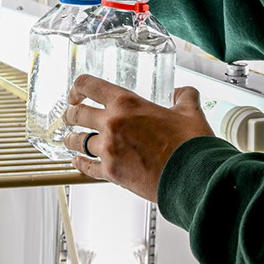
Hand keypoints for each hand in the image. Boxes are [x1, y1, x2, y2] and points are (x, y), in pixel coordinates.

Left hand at [62, 77, 211, 202]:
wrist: (194, 177)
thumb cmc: (192, 145)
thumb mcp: (191, 112)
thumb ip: (184, 97)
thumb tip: (182, 92)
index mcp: (127, 104)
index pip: (89, 85)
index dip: (77, 87)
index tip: (75, 94)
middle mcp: (112, 124)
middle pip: (77, 115)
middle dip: (70, 115)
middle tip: (69, 117)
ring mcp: (109, 149)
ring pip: (77, 141)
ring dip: (71, 140)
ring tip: (70, 140)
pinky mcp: (111, 172)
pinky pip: (86, 167)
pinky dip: (79, 164)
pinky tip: (78, 162)